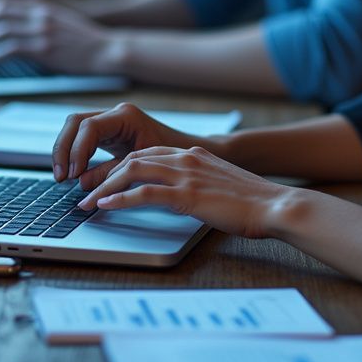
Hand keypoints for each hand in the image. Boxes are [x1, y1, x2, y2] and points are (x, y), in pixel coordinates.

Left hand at [0, 0, 114, 73]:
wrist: (109, 49)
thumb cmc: (87, 40)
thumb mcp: (61, 20)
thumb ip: (39, 19)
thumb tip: (13, 33)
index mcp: (42, 3)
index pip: (2, 1)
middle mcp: (40, 11)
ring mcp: (42, 27)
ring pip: (0, 30)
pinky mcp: (45, 46)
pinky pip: (9, 49)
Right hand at [52, 102, 197, 183]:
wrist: (184, 150)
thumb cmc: (170, 157)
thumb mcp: (140, 166)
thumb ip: (110, 172)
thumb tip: (82, 183)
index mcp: (126, 116)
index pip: (90, 127)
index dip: (77, 150)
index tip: (74, 174)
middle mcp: (115, 113)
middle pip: (75, 122)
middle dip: (64, 148)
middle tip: (61, 176)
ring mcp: (110, 120)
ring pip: (74, 127)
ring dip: (65, 150)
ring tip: (63, 176)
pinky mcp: (107, 131)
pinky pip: (81, 136)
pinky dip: (73, 152)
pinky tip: (72, 172)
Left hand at [78, 144, 297, 239]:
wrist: (275, 205)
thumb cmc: (253, 202)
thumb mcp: (220, 186)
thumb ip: (199, 186)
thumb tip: (185, 199)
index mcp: (193, 155)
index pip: (147, 154)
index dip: (121, 167)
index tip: (104, 181)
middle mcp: (186, 159)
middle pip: (134, 160)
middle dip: (105, 175)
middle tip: (86, 192)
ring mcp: (186, 175)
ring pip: (132, 172)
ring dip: (104, 187)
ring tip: (87, 203)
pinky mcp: (187, 195)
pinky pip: (144, 193)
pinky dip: (119, 199)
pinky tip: (105, 207)